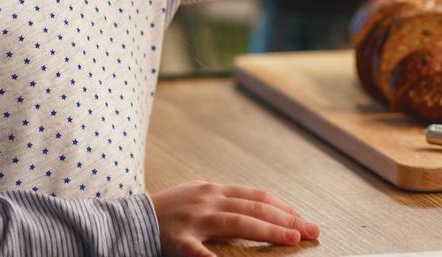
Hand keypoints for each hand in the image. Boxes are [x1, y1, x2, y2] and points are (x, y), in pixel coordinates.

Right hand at [150, 180, 319, 256]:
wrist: (130, 219)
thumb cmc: (171, 211)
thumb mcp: (200, 199)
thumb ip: (227, 204)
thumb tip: (262, 213)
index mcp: (216, 191)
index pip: (258, 196)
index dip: (283, 207)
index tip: (303, 219)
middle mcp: (209, 200)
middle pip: (254, 207)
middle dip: (286, 219)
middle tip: (311, 230)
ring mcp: (195, 219)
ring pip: (237, 221)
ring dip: (267, 230)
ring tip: (290, 240)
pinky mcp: (179, 240)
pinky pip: (200, 251)